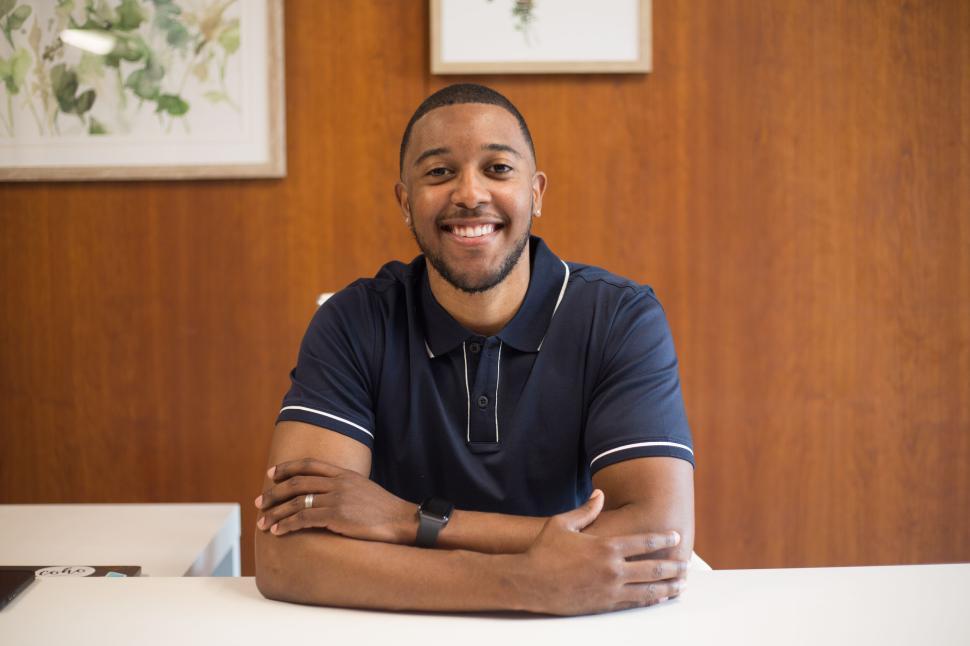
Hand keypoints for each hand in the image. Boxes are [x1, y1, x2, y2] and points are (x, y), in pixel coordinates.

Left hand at [255, 458, 416, 543]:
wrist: (402, 520)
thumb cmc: (384, 509)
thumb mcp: (363, 489)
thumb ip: (344, 487)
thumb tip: (326, 494)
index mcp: (344, 473)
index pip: (309, 464)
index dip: (287, 468)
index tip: (271, 474)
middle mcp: (338, 482)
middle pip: (297, 482)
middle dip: (274, 493)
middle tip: (260, 502)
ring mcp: (337, 499)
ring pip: (296, 502)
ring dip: (276, 512)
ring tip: (262, 522)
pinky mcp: (337, 517)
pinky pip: (304, 519)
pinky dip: (287, 525)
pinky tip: (277, 531)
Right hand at [515, 490, 686, 614]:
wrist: (529, 582)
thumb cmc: (543, 551)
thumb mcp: (562, 524)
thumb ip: (586, 510)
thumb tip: (600, 494)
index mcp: (606, 546)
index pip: (643, 542)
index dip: (663, 539)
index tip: (676, 536)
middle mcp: (612, 569)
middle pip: (653, 568)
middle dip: (673, 566)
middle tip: (687, 565)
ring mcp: (609, 589)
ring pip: (647, 589)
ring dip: (668, 587)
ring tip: (681, 586)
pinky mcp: (603, 604)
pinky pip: (633, 603)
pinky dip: (650, 600)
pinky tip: (659, 598)